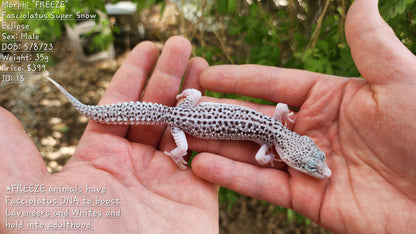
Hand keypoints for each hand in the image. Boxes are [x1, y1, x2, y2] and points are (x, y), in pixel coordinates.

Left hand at [0, 36, 217, 232]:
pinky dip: (216, 132)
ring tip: (203, 64)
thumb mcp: (26, 201)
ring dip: (194, 96)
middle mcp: (134, 166)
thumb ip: (13, 156)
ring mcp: (168, 181)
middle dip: (168, 75)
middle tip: (181, 44)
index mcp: (99, 160)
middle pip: (154, 109)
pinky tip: (220, 105)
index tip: (148, 47)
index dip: (133, 74)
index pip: (118, 106)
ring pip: (184, 128)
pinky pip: (210, 157)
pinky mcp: (198, 197)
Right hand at [191, 0, 415, 232]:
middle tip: (183, 108)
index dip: (240, 78)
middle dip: (218, 113)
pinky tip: (204, 166)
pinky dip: (233, 177)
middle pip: (254, 118)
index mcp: (327, 98)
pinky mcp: (305, 198)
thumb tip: (362, 0)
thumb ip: (369, 44)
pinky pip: (263, 185)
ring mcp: (305, 164)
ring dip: (217, 144)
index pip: (272, 84)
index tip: (208, 74)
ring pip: (252, 152)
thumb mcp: (399, 81)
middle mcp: (311, 129)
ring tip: (182, 136)